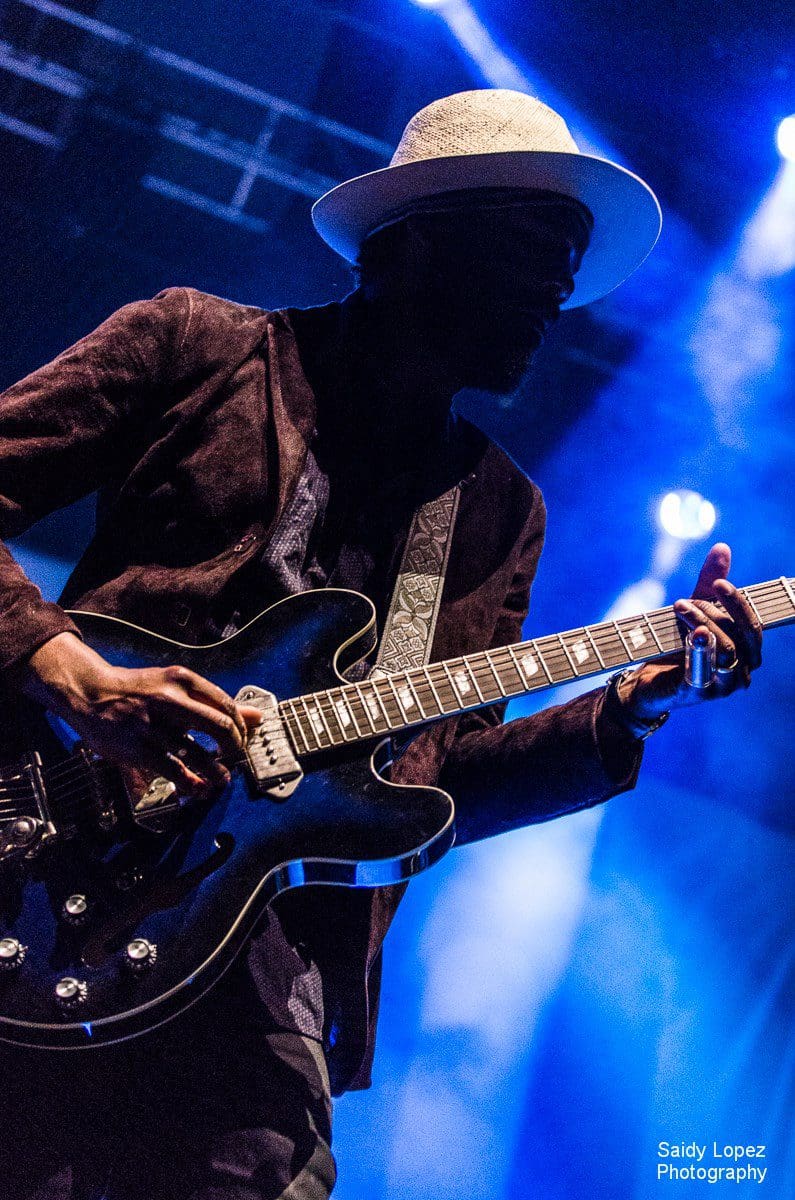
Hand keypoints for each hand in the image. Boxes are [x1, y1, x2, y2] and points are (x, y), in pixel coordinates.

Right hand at [19, 632, 262, 792]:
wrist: (91, 692)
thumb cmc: (139, 690)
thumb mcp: (177, 686)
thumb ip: (215, 701)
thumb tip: (257, 716)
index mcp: (182, 679)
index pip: (226, 705)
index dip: (241, 727)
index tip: (243, 739)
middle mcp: (170, 699)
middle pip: (220, 727)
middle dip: (236, 748)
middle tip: (237, 758)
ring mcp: (153, 724)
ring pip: (198, 753)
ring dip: (216, 771)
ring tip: (222, 779)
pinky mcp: (139, 747)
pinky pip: (174, 770)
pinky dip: (191, 783)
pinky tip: (198, 788)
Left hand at [616, 543, 762, 723]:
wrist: (644, 682)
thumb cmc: (675, 645)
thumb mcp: (693, 609)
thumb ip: (708, 582)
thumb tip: (722, 547)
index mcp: (746, 651)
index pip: (753, 624)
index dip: (738, 603)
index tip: (718, 582)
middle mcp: (741, 670)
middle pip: (745, 637)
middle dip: (720, 611)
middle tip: (690, 597)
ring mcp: (723, 685)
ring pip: (727, 650)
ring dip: (703, 624)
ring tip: (681, 607)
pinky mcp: (699, 693)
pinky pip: (705, 671)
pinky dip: (700, 651)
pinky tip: (692, 635)